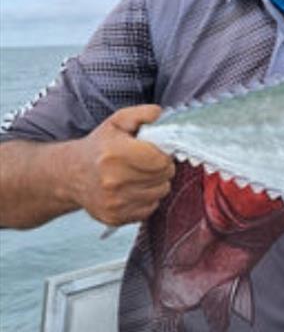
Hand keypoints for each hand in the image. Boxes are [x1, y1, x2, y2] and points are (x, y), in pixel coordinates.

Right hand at [69, 105, 174, 226]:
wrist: (71, 174)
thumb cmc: (99, 147)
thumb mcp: (117, 122)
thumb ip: (142, 114)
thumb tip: (159, 114)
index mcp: (115, 154)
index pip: (161, 160)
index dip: (164, 154)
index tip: (156, 151)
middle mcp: (113, 181)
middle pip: (164, 176)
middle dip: (162, 167)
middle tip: (149, 162)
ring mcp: (114, 202)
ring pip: (160, 192)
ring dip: (156, 183)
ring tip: (141, 174)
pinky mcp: (115, 217)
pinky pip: (151, 208)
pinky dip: (148, 198)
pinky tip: (134, 188)